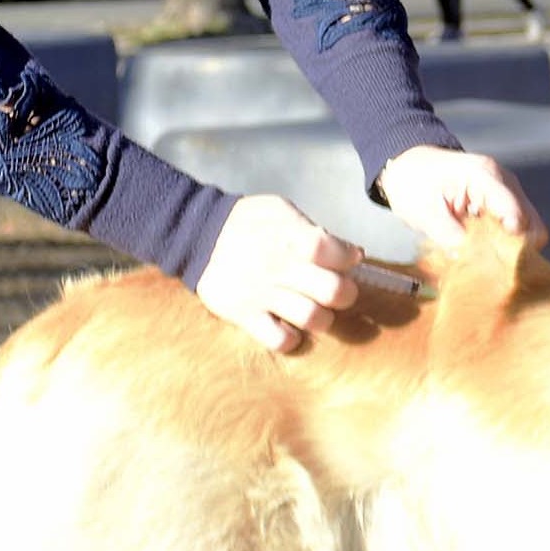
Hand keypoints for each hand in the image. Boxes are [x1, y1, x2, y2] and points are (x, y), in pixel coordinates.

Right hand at [196, 194, 362, 352]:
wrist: (197, 236)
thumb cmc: (247, 222)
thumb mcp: (280, 210)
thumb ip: (313, 230)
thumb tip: (352, 253)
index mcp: (289, 236)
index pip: (333, 250)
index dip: (348, 257)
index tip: (349, 258)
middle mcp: (278, 266)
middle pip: (332, 291)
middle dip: (346, 293)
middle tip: (339, 292)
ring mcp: (261, 294)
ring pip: (312, 318)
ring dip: (324, 318)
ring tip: (318, 311)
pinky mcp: (244, 315)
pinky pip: (279, 340)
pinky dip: (293, 339)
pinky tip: (291, 327)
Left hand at [376, 145, 547, 251]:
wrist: (407, 164)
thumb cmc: (413, 182)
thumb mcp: (424, 211)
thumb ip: (449, 236)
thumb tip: (472, 262)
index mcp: (486, 177)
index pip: (517, 217)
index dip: (511, 247)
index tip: (494, 267)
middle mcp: (504, 182)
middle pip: (532, 225)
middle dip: (513, 250)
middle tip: (488, 266)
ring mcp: (505, 192)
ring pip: (526, 229)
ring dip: (507, 247)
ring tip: (482, 259)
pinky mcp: (500, 203)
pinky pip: (513, 228)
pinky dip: (501, 243)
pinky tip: (480, 250)